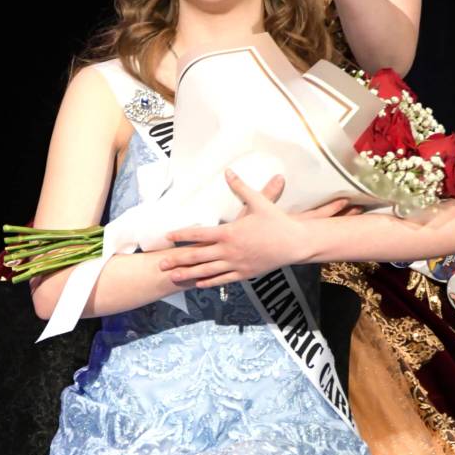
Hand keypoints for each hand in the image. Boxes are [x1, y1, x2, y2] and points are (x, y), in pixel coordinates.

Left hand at [159, 170, 309, 287]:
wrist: (294, 244)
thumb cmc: (277, 222)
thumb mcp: (259, 201)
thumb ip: (241, 187)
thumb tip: (228, 171)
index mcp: (230, 233)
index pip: (200, 234)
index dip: (182, 235)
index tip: (168, 237)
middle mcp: (230, 251)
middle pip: (198, 256)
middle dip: (178, 260)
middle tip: (160, 264)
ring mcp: (237, 265)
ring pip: (207, 271)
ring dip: (188, 274)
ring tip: (173, 277)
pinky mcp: (245, 274)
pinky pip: (223, 279)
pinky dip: (209, 281)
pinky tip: (199, 283)